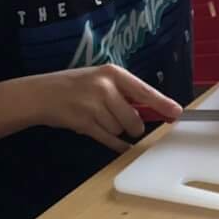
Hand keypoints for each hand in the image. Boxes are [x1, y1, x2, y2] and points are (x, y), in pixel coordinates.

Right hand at [33, 65, 180, 152]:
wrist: (42, 94)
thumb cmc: (77, 86)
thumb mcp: (101, 79)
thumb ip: (125, 92)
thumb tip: (154, 110)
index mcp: (113, 73)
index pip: (144, 91)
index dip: (162, 103)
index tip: (177, 112)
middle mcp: (104, 87)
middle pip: (134, 118)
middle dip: (134, 126)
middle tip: (123, 121)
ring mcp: (93, 106)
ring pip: (121, 130)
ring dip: (116, 131)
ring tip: (100, 119)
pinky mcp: (84, 123)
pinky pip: (110, 140)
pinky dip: (117, 145)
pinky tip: (117, 144)